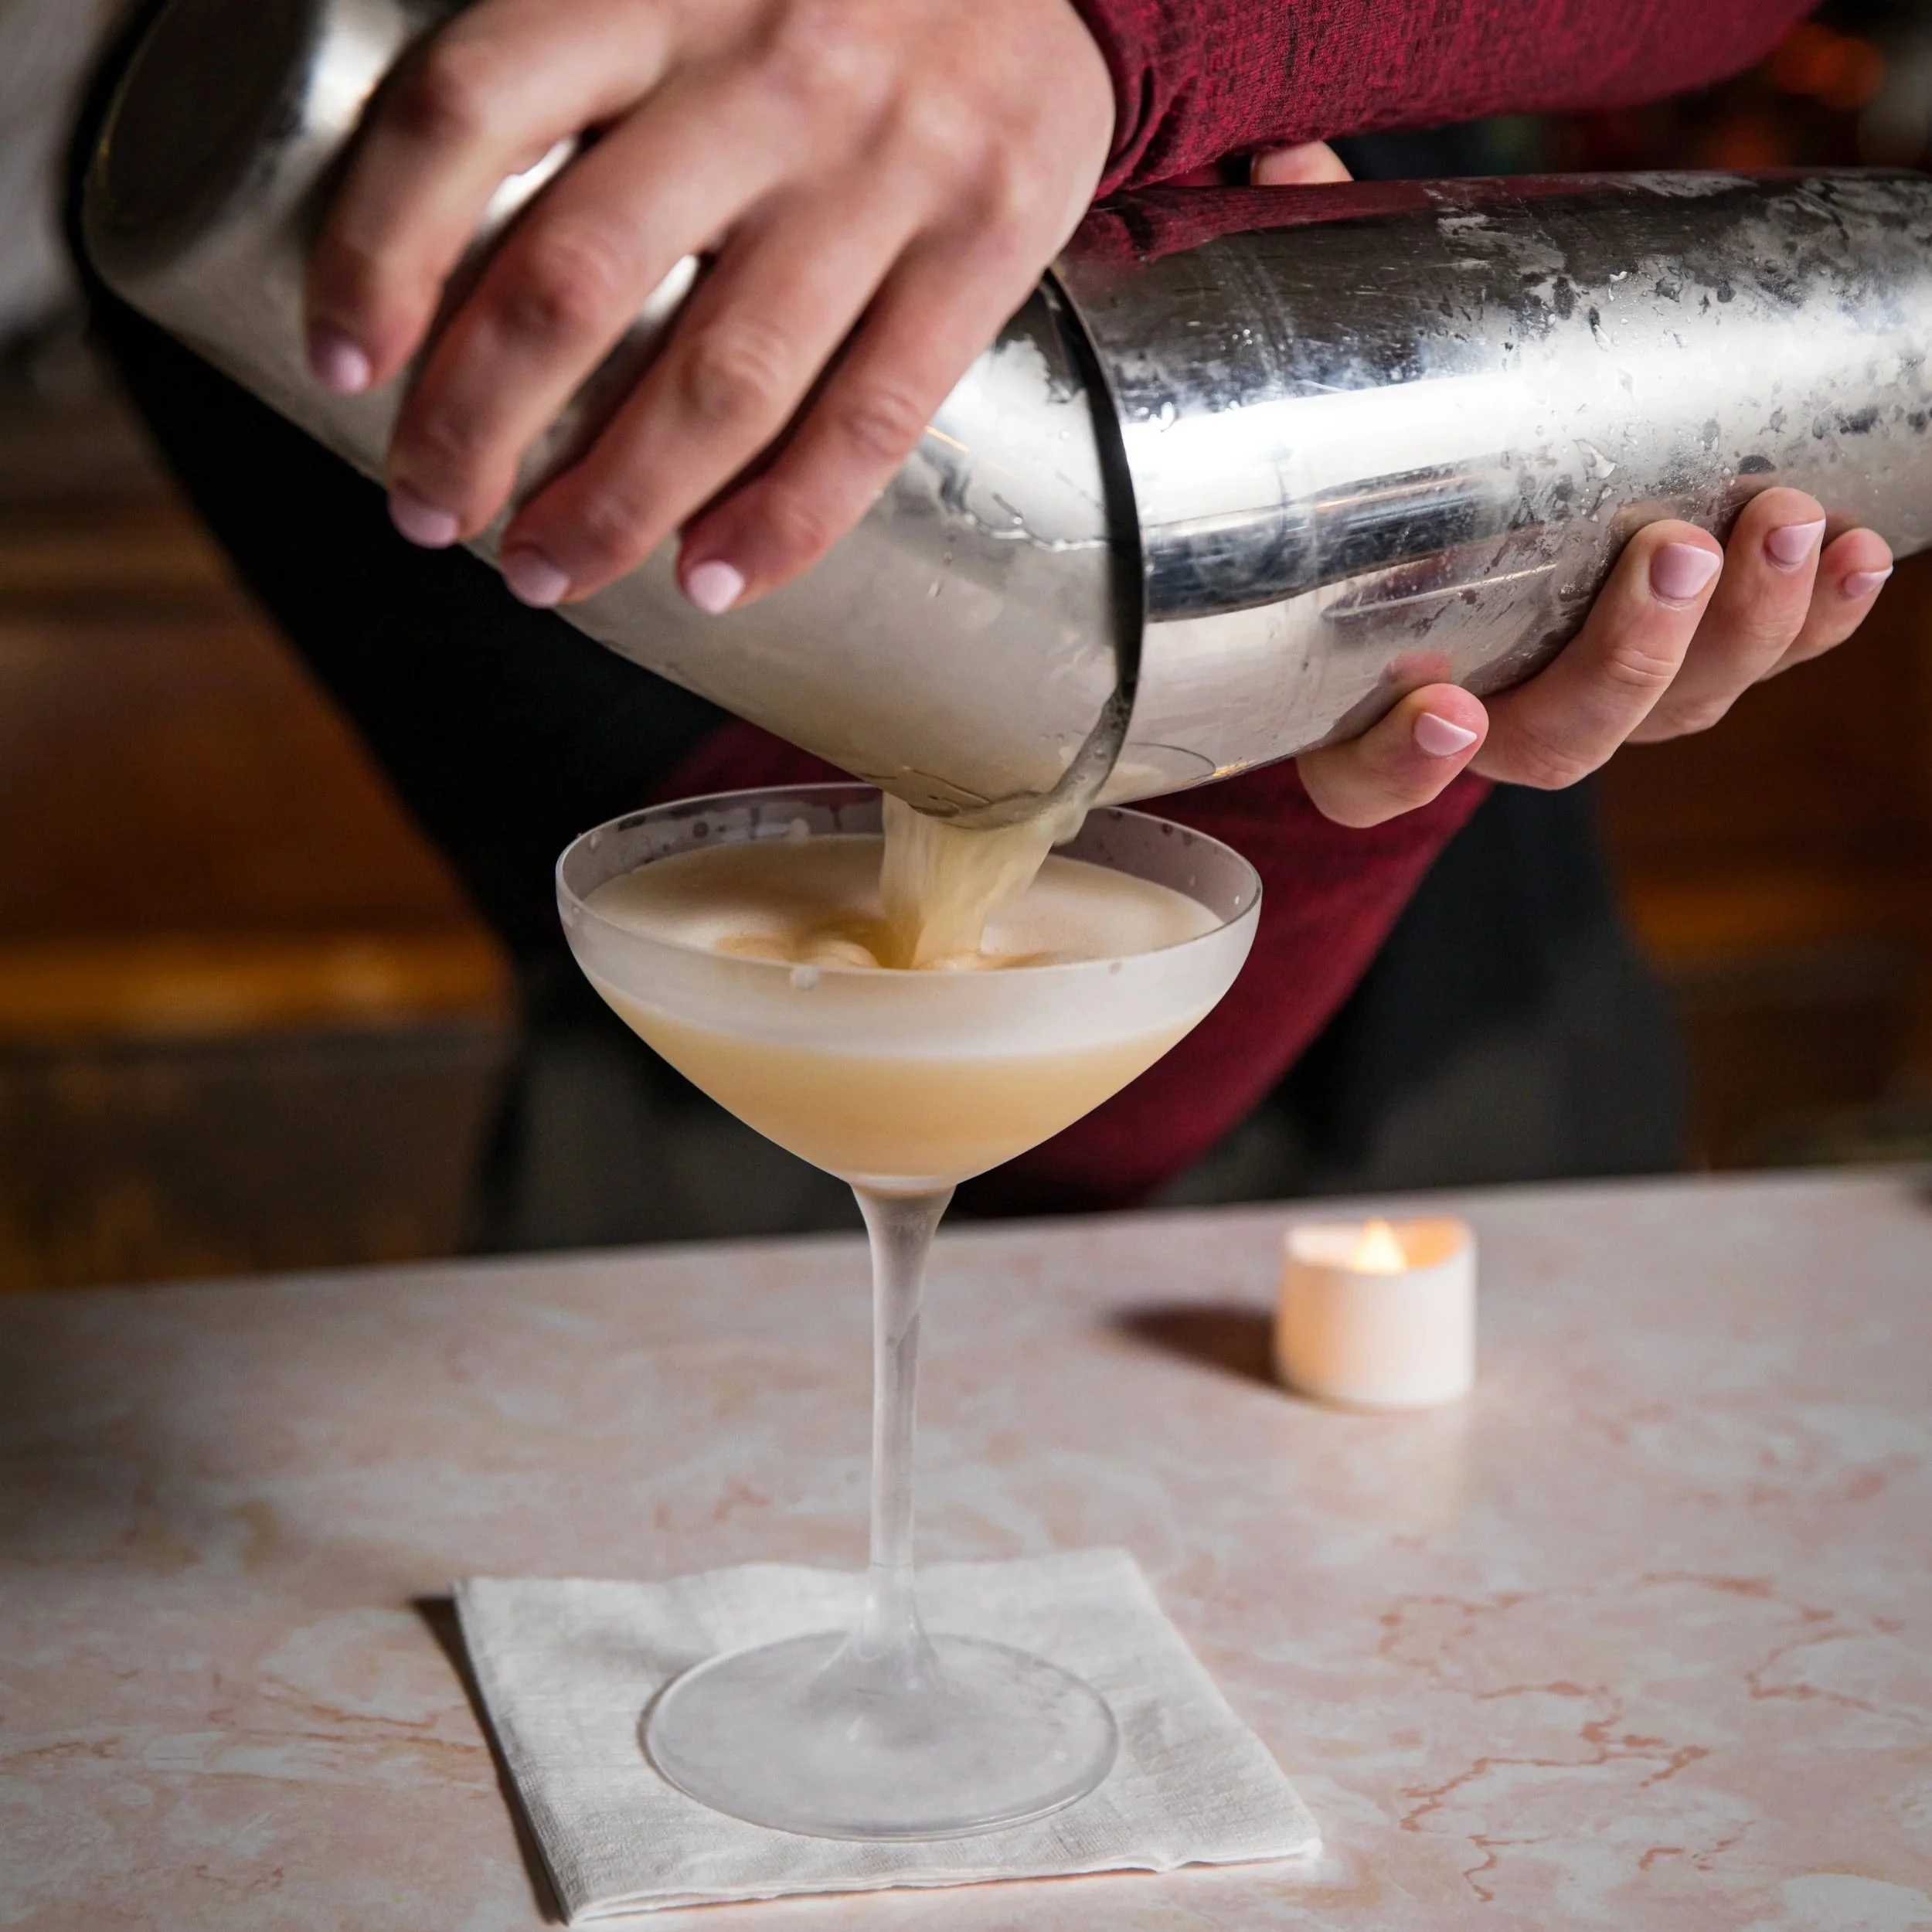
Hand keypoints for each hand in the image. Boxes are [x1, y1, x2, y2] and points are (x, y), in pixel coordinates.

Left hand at [305, 0, 1114, 610]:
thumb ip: (572, 46)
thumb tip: (433, 222)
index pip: (464, 112)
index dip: (378, 249)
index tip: (344, 361)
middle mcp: (763, 73)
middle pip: (575, 277)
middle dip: (478, 422)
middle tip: (427, 507)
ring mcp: (882, 169)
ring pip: (721, 378)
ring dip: (615, 504)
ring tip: (543, 573)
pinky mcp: (985, 244)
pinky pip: (872, 417)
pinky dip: (785, 519)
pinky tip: (710, 581)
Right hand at [1238, 144, 1897, 824]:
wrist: (1433, 536)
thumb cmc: (1368, 496)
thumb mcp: (1328, 426)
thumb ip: (1313, 324)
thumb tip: (1283, 177)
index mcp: (1361, 705)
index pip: (1370, 778)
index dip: (1406, 764)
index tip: (1444, 708)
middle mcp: (1483, 725)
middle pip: (1559, 743)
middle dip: (1630, 659)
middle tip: (1672, 549)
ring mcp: (1587, 700)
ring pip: (1671, 714)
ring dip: (1740, 629)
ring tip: (1777, 517)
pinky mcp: (1675, 670)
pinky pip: (1750, 672)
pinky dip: (1807, 621)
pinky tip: (1848, 553)